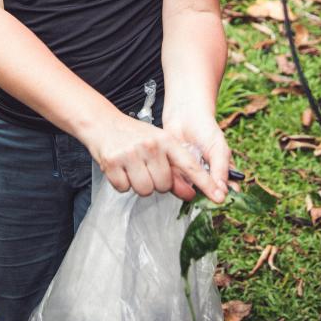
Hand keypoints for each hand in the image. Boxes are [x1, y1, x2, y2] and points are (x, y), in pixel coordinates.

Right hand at [82, 110, 226, 203]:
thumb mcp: (158, 145)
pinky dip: (121, 183)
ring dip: (138, 185)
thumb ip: (175, 168)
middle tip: (146, 169)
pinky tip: (120, 169)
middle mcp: (150, 146)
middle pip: (164, 185)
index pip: (190, 165)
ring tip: (133, 168)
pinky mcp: (112, 162)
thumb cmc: (134, 136)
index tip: (219, 197)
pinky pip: (123, 188)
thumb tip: (189, 193)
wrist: (102, 123)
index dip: (205, 182)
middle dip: (156, 183)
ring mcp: (130, 154)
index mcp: (166, 140)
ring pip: (145, 190)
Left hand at [163, 104, 230, 202]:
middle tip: (201, 190)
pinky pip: (174, 182)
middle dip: (202, 197)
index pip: (224, 192)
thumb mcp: (218, 149)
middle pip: (205, 196)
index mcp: (220, 173)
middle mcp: (205, 177)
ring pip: (189, 192)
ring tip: (188, 177)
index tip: (218, 201)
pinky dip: (175, 180)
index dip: (221, 199)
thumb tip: (223, 193)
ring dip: (188, 188)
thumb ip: (221, 170)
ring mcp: (189, 176)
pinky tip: (177, 171)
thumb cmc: (206, 129)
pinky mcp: (174, 172)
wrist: (184, 115)